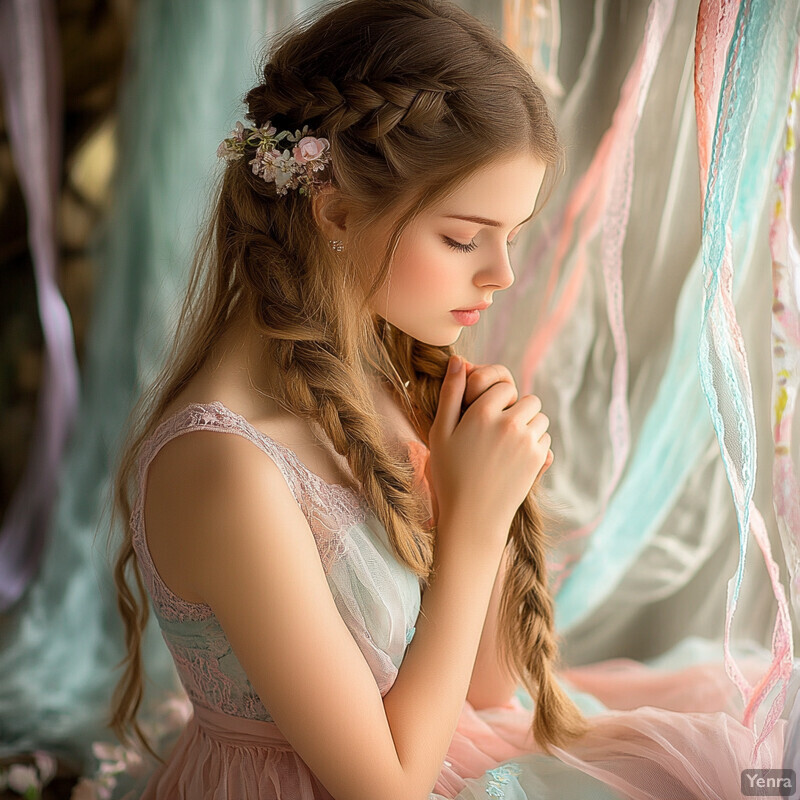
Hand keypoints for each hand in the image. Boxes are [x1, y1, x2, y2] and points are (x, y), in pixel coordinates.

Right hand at [428, 355, 552, 546]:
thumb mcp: (440, 432)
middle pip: (528, 399)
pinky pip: (545, 438)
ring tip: (507, 444)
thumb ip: (450, 394)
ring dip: (529, 425)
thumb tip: (460, 360)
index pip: (503, 385)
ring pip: (540, 418)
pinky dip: (535, 443)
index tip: (485, 414)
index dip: (495, 398)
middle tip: (499, 428)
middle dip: (517, 409)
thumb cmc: (449, 474)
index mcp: (481, 413)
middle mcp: (508, 423)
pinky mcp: (538, 459)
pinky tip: (515, 458)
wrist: (471, 517)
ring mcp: (526, 442)